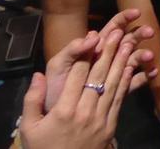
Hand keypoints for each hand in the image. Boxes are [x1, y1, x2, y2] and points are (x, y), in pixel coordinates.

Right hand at [21, 22, 147, 148]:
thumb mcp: (29, 128)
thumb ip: (32, 100)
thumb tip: (38, 75)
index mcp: (63, 110)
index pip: (77, 75)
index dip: (85, 54)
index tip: (92, 35)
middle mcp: (84, 112)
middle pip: (98, 76)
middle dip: (107, 52)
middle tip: (115, 32)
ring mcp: (100, 119)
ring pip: (112, 85)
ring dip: (120, 62)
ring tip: (126, 43)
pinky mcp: (110, 126)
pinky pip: (119, 100)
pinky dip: (125, 82)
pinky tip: (129, 68)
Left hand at [43, 10, 152, 111]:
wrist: (55, 115)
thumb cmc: (55, 87)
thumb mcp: (59, 65)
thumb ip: (74, 49)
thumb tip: (94, 33)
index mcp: (93, 49)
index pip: (111, 28)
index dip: (124, 18)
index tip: (137, 12)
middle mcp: (106, 59)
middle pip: (126, 41)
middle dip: (139, 34)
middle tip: (150, 32)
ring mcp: (113, 74)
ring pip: (132, 59)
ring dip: (142, 55)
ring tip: (149, 57)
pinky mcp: (117, 91)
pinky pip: (133, 81)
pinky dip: (144, 76)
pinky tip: (152, 73)